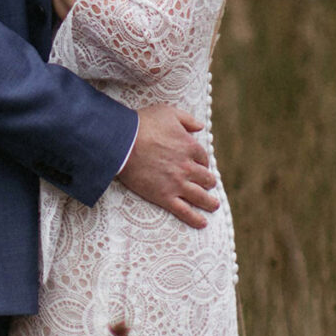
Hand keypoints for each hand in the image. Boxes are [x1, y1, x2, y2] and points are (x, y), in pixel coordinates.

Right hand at [119, 106, 217, 228]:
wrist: (122, 142)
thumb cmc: (143, 124)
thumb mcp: (168, 112)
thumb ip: (187, 120)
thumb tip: (200, 127)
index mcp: (190, 147)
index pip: (203, 158)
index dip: (202, 162)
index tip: (200, 165)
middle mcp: (187, 167)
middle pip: (206, 178)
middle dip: (209, 181)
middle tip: (209, 185)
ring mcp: (177, 183)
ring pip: (200, 196)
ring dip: (209, 202)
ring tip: (214, 206)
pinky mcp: (165, 196)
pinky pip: (184, 211)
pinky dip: (195, 218)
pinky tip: (202, 223)